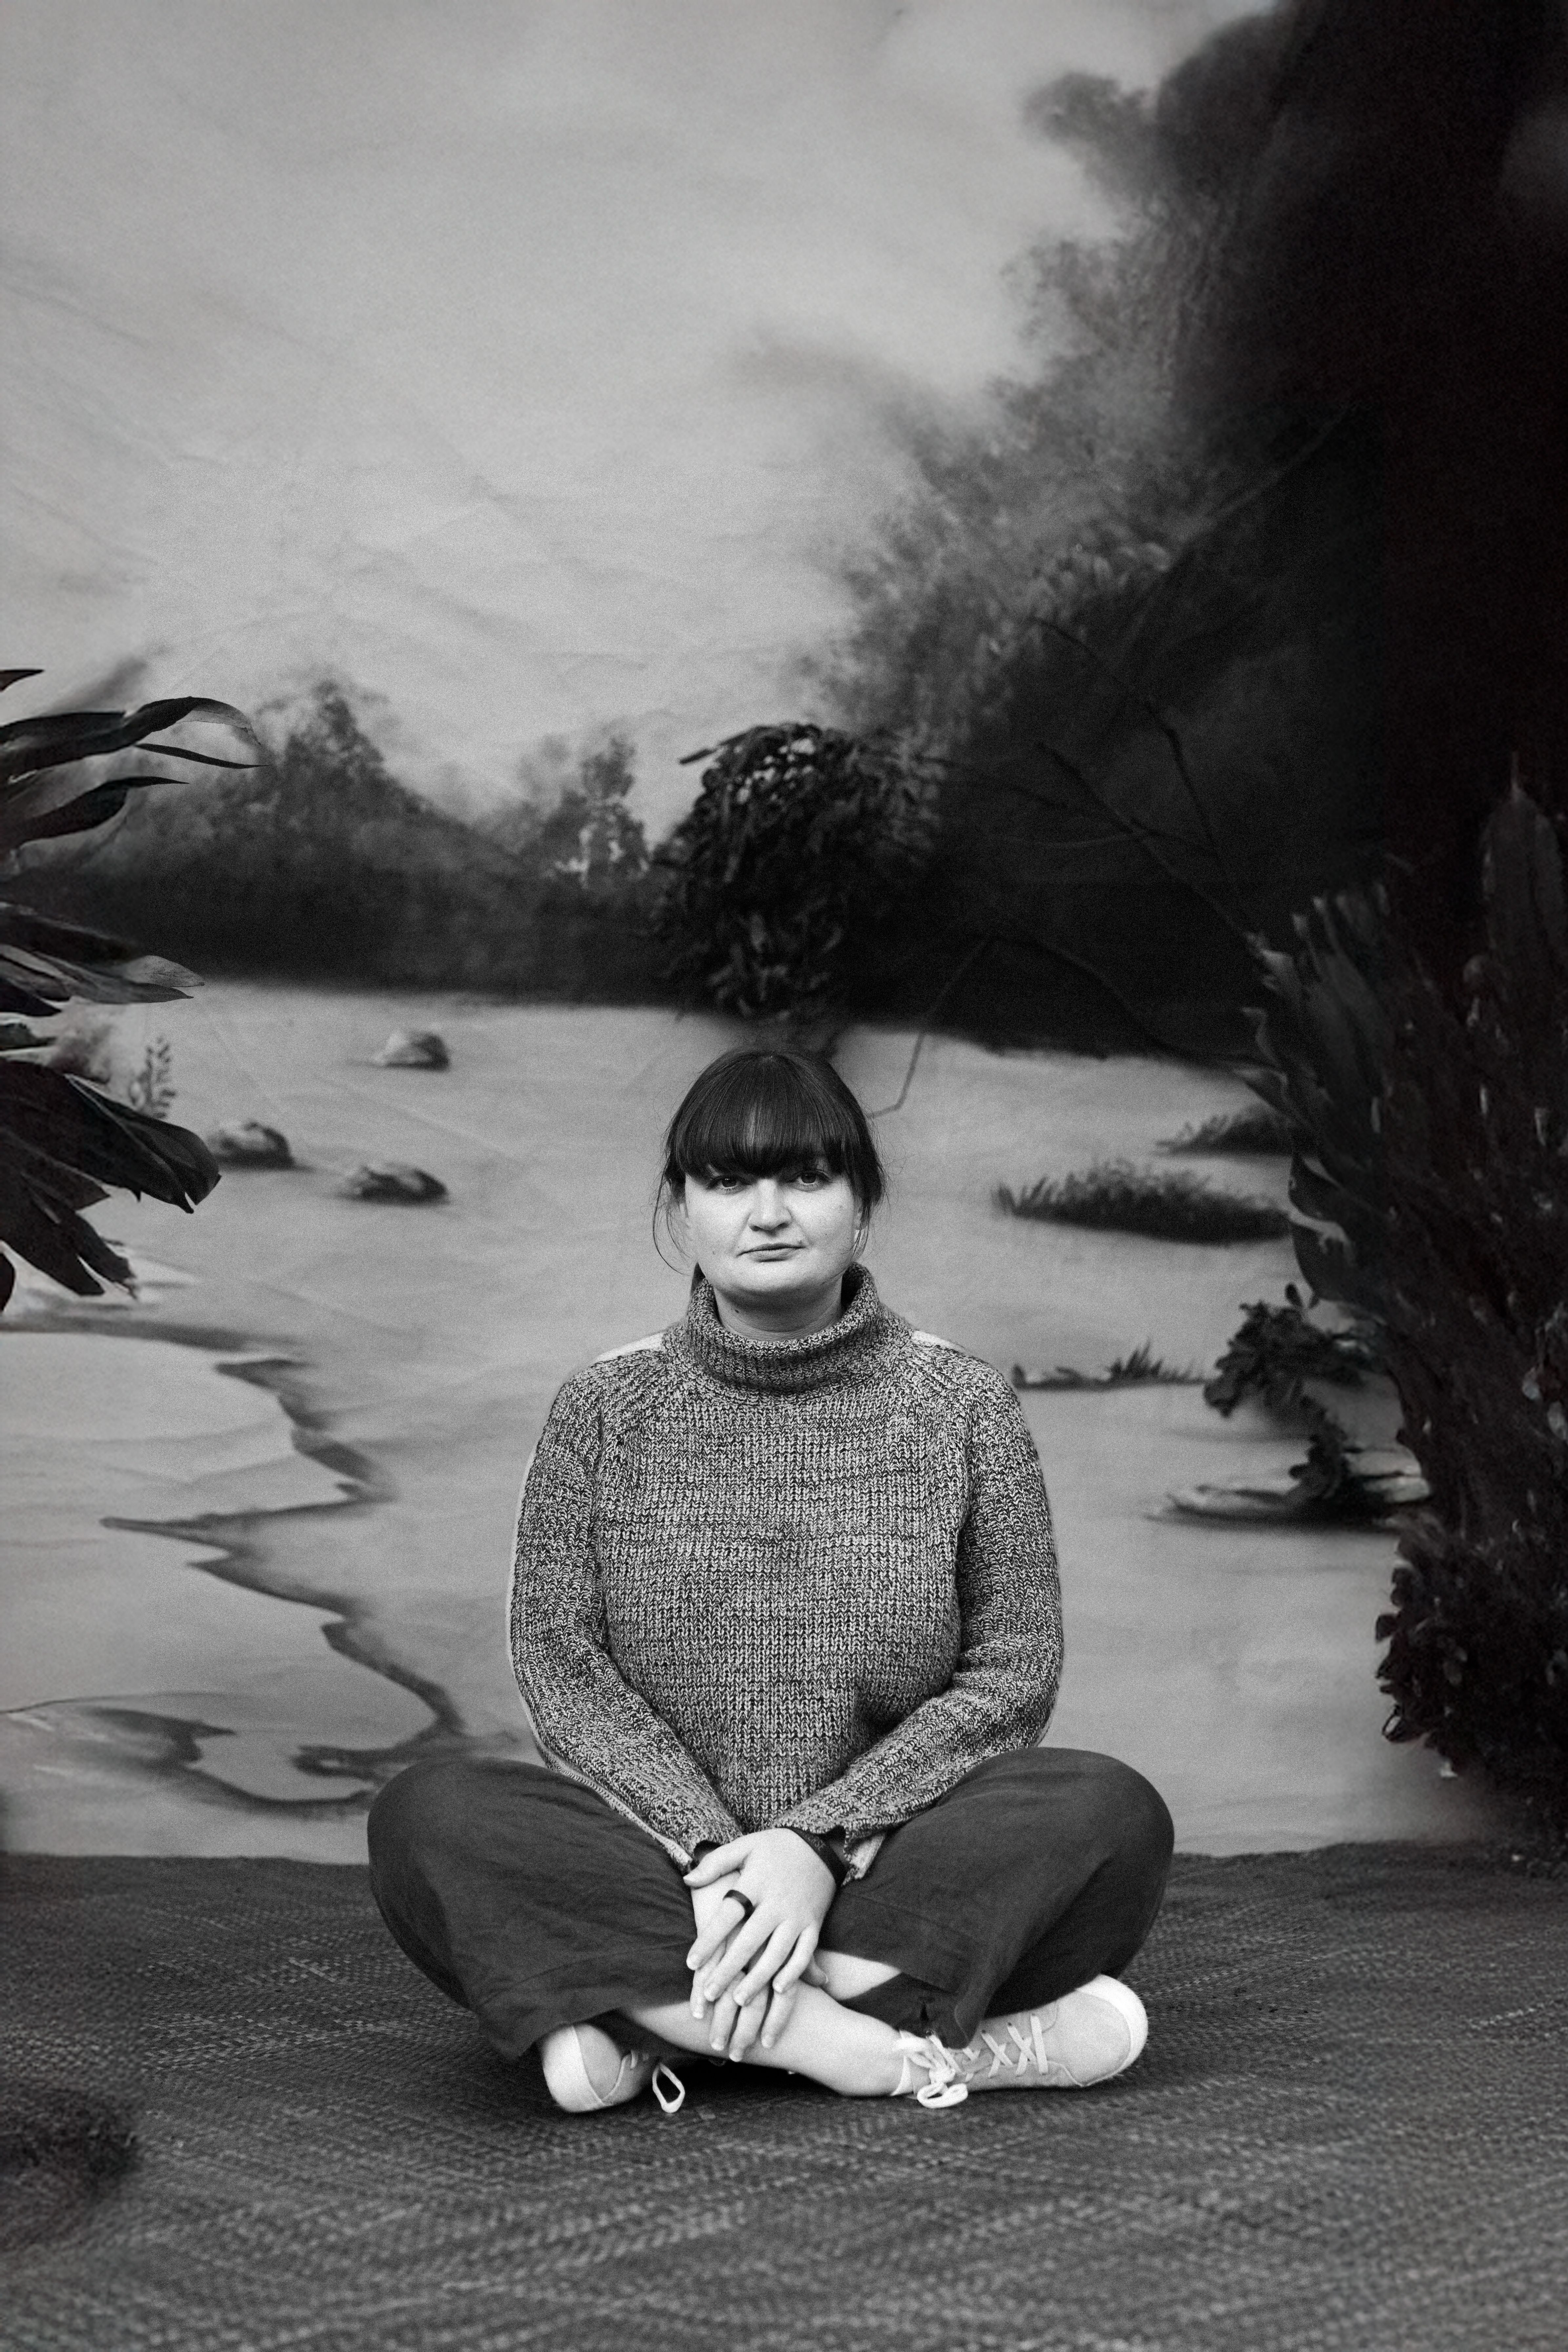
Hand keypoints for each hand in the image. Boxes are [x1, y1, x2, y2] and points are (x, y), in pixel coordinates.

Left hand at [684, 1830, 835, 2058]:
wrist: (820, 1846)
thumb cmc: (775, 1848)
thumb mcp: (745, 1846)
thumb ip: (715, 1863)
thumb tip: (687, 1879)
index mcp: (756, 1882)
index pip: (728, 1914)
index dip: (709, 1939)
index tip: (691, 1964)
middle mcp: (777, 1902)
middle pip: (750, 1940)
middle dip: (730, 1969)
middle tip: (710, 1994)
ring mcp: (797, 1915)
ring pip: (778, 1953)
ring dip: (759, 1979)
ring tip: (740, 2001)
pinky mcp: (814, 1924)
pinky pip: (806, 1952)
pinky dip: (795, 1972)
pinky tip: (779, 1990)